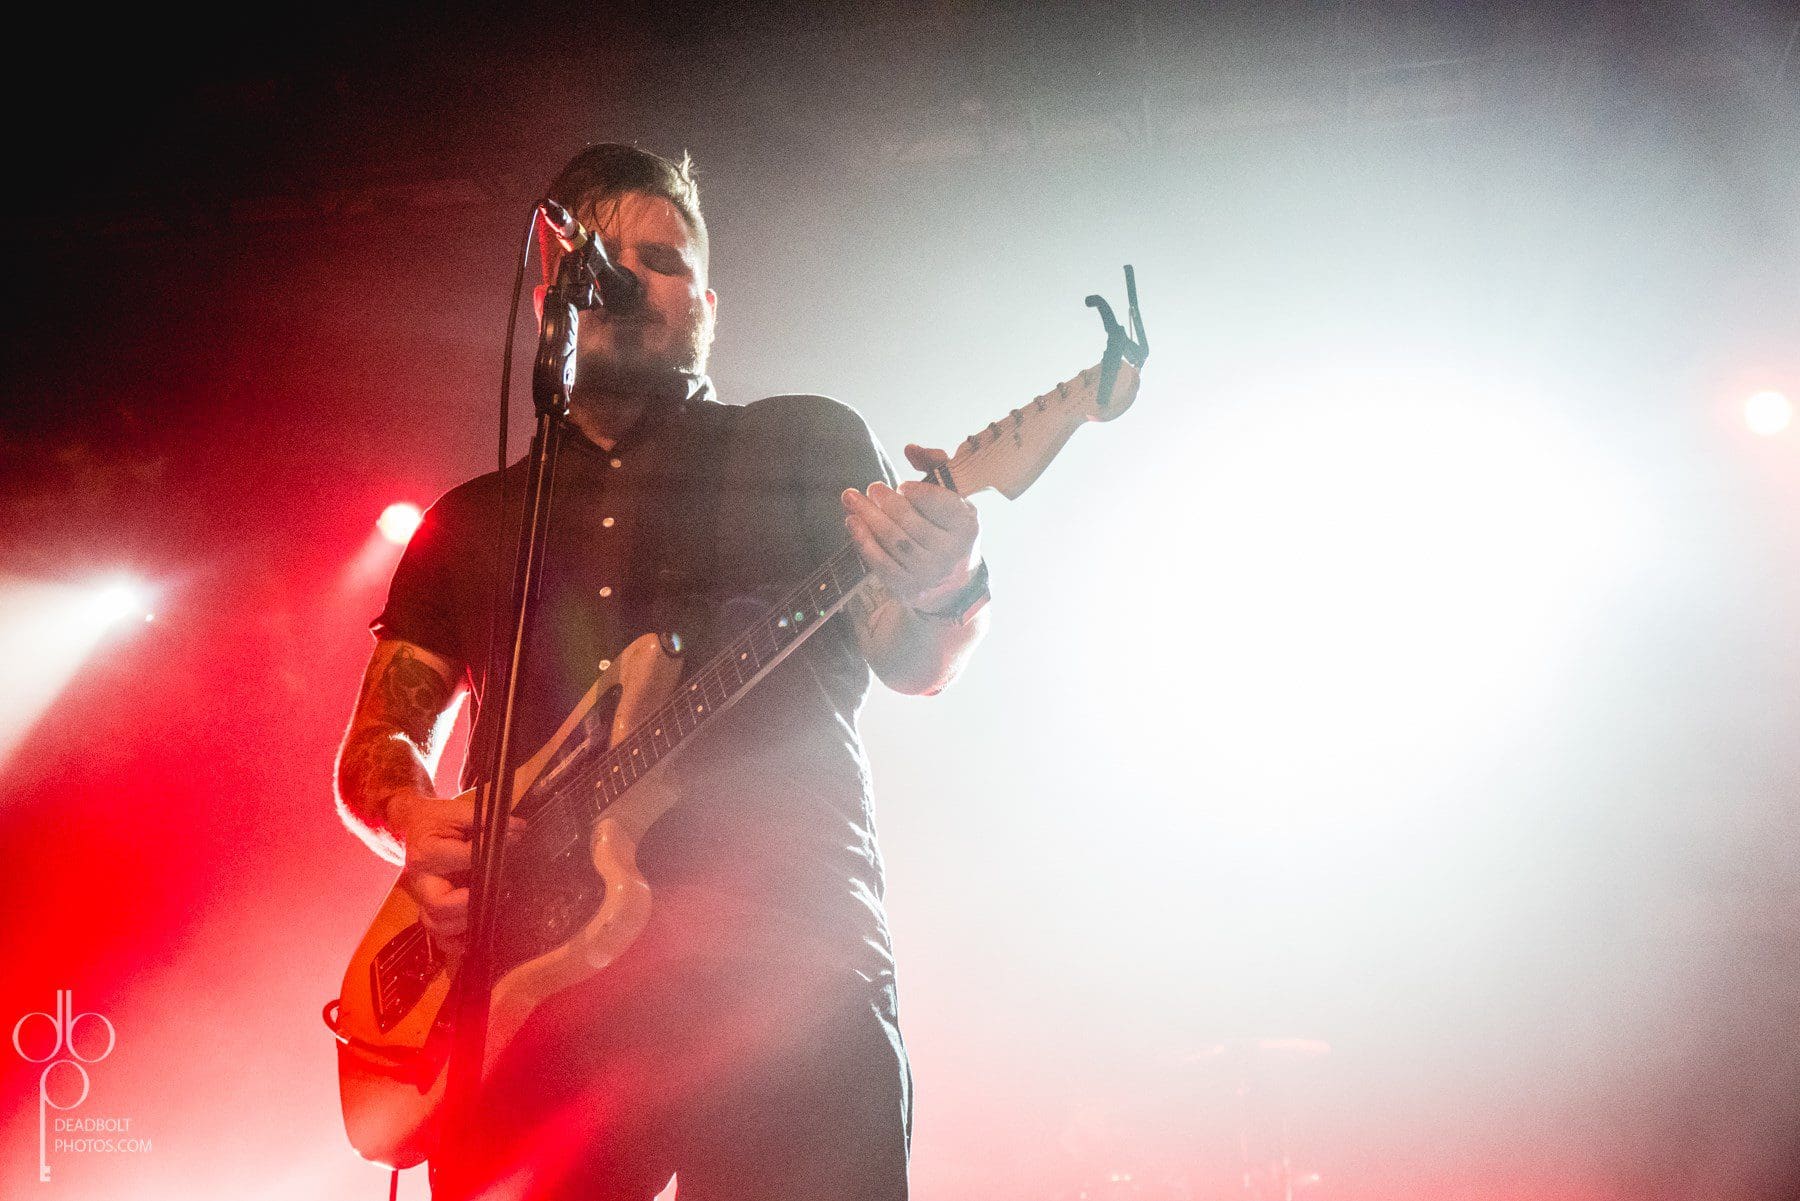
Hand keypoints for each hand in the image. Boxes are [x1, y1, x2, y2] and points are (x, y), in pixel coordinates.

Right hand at [387, 789, 523, 957]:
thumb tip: (519, 830)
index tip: (512, 851)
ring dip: (463, 925)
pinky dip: (454, 943)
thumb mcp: (457, 812)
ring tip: (485, 914)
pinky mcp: (428, 910)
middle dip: (469, 904)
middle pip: (439, 905)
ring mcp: (422, 899)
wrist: (411, 827)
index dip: (490, 858)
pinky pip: (437, 937)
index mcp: (427, 853)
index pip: (462, 860)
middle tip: (494, 895)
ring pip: (436, 925)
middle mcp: (421, 881)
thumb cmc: (436, 821)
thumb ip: (486, 821)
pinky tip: (472, 939)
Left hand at [842, 443, 980, 612]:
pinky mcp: (907, 588)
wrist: (952, 584)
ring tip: (851, 498)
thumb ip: (936, 466)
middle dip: (887, 502)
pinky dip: (863, 541)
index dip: (919, 494)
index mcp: (966, 526)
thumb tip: (910, 449)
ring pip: (893, 540)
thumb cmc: (947, 530)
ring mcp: (928, 573)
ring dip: (868, 516)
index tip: (902, 486)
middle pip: (911, 522)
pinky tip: (852, 522)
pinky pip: (881, 562)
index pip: (941, 506)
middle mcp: (950, 552)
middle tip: (872, 488)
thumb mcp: (953, 498)